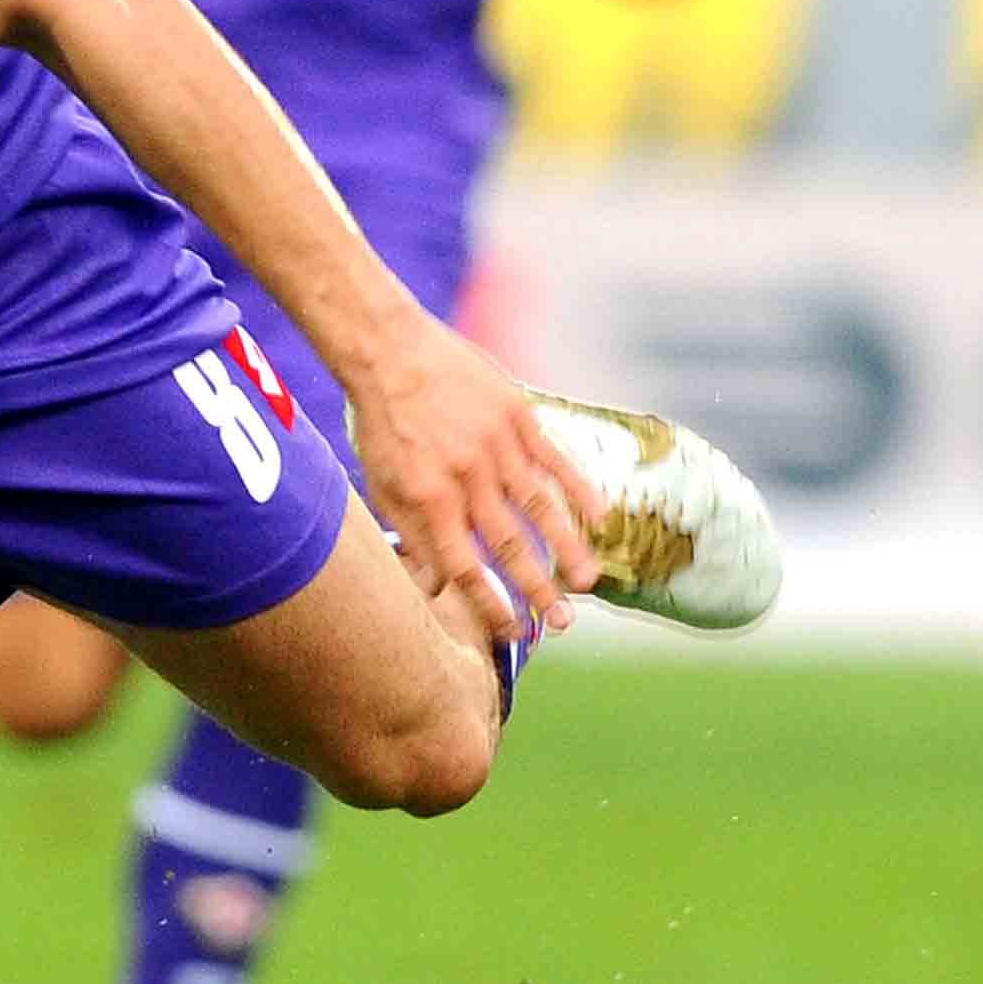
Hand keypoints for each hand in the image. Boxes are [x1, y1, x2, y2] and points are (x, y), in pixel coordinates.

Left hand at [344, 331, 601, 635]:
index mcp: (429, 500)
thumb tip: (434, 587)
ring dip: (567, 548)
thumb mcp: (382, 486)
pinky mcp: (517, 416)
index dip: (491, 604)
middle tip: (562, 622)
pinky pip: (555, 458)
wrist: (390, 351)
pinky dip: (579, 488)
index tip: (513, 633)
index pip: (465, 568)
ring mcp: (496, 446)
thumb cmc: (383, 424)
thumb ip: (410, 537)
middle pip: (509, 546)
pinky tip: (600, 516)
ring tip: (588, 582)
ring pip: (540, 508)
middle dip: (537, 589)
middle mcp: (467, 479)